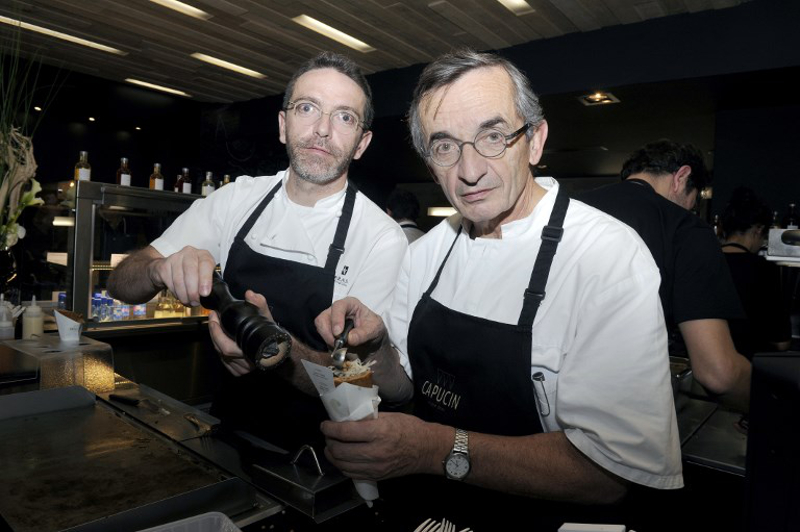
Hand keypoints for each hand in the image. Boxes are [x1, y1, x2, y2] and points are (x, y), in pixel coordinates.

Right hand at [148, 246, 215, 305]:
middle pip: (191, 272)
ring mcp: (175, 258)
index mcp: (203, 255)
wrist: (170, 269)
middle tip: (195, 302)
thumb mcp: (205, 275)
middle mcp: (189, 253)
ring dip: (184, 295)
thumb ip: (210, 282)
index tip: (205, 293)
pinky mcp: (164, 266)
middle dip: (193, 291)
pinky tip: (180, 296)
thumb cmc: (193, 274)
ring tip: (189, 302)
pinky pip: (170, 283)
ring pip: (179, 280)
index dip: (205, 279)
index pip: (206, 264)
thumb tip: (214, 297)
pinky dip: (175, 293)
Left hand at [209, 290, 273, 375]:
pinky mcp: (239, 371)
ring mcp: (242, 368)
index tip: (214, 316)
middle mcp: (246, 363)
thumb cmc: (272, 332)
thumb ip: (259, 303)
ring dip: (216, 339)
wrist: (280, 347)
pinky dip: (220, 349)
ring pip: (220, 355)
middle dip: (213, 332)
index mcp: (250, 352)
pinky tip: (221, 338)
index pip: (225, 347)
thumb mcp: (266, 315)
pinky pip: (223, 361)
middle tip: (213, 317)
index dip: (216, 333)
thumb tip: (250, 294)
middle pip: (220, 349)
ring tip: (216, 324)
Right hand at [315, 297, 385, 347]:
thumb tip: (349, 339)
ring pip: (320, 327)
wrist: (372, 340)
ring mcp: (330, 320)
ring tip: (340, 347)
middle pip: (323, 317)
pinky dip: (328, 344)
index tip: (338, 333)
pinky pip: (322, 337)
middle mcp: (337, 310)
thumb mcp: (374, 330)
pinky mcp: (327, 331)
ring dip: (327, 339)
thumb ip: (363, 334)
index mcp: (350, 304)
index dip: (336, 319)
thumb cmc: (373, 329)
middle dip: (328, 332)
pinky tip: (338, 348)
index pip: (338, 306)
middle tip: (338, 344)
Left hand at [321, 412, 435, 480]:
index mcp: (379, 432)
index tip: (324, 424)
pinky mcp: (376, 476)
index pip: (345, 432)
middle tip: (328, 435)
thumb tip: (346, 418)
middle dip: (328, 442)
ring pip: (342, 465)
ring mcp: (375, 467)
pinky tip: (342, 458)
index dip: (329, 428)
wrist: (426, 449)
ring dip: (332, 455)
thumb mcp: (388, 416)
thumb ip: (367, 419)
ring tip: (331, 447)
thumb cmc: (409, 428)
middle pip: (340, 451)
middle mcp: (375, 452)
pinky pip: (351, 474)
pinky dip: (342, 466)